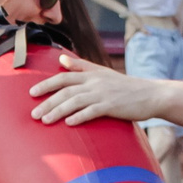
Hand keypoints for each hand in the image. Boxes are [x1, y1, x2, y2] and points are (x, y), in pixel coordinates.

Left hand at [29, 54, 168, 125]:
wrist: (150, 94)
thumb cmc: (125, 87)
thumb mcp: (102, 72)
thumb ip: (81, 66)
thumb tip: (61, 59)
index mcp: (91, 74)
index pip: (63, 77)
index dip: (46, 84)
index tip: (31, 92)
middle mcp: (94, 82)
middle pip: (65, 91)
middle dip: (47, 102)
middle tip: (33, 114)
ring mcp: (103, 94)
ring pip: (75, 101)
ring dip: (58, 111)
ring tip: (45, 121)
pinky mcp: (112, 106)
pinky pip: (92, 111)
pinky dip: (79, 116)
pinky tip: (69, 123)